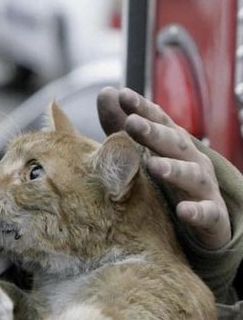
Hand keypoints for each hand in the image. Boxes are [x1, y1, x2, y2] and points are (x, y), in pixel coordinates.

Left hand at [97, 87, 230, 249]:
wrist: (203, 227)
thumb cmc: (168, 185)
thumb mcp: (144, 154)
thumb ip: (122, 127)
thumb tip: (106, 92)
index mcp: (174, 146)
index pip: (159, 122)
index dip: (143, 108)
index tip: (123, 95)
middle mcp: (192, 162)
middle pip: (174, 144)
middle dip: (154, 133)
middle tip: (132, 123)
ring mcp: (204, 189)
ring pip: (192, 176)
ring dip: (174, 169)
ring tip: (154, 166)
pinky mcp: (212, 217)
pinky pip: (207, 214)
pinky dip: (197, 212)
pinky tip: (183, 211)